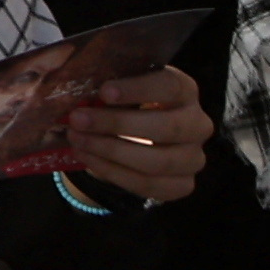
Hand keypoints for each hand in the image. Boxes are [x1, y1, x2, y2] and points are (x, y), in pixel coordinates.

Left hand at [35, 61, 217, 207]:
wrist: (134, 133)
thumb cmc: (125, 101)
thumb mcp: (120, 86)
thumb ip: (107, 84)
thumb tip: (71, 85)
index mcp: (184, 90)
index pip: (169, 86)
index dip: (139, 89)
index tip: (104, 91)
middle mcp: (197, 124)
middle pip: (166, 127)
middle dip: (117, 124)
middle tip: (78, 119)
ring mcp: (193, 157)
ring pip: (159, 161)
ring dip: (111, 151)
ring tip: (78, 140)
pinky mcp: (183, 184)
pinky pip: (150, 185)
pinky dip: (114, 172)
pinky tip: (88, 158)